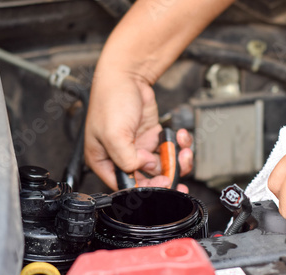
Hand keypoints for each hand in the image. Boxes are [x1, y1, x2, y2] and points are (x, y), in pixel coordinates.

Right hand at [84, 70, 192, 191]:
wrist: (127, 75)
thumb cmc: (111, 100)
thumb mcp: (114, 133)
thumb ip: (126, 158)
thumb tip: (142, 167)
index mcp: (103, 162)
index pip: (125, 186)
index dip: (145, 188)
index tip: (162, 182)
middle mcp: (121, 158)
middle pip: (146, 180)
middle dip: (165, 178)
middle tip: (176, 175)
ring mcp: (139, 148)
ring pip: (162, 167)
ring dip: (176, 161)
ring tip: (182, 151)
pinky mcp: (153, 138)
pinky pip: (169, 150)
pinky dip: (178, 145)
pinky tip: (179, 136)